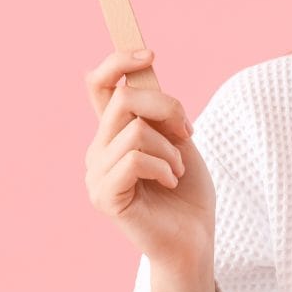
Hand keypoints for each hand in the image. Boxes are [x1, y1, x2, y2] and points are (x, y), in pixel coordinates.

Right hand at [83, 49, 216, 275]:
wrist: (194, 238)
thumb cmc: (188, 191)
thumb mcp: (178, 139)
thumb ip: (157, 112)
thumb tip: (142, 75)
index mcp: (114, 133)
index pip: (99, 85)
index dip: (117, 61)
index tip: (149, 53)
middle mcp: (98, 149)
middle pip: (123, 98)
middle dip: (167, 107)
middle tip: (186, 132)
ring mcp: (96, 174)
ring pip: (134, 130)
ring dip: (169, 148)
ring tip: (177, 170)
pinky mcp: (103, 197)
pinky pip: (134, 159)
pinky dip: (163, 167)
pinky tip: (170, 182)